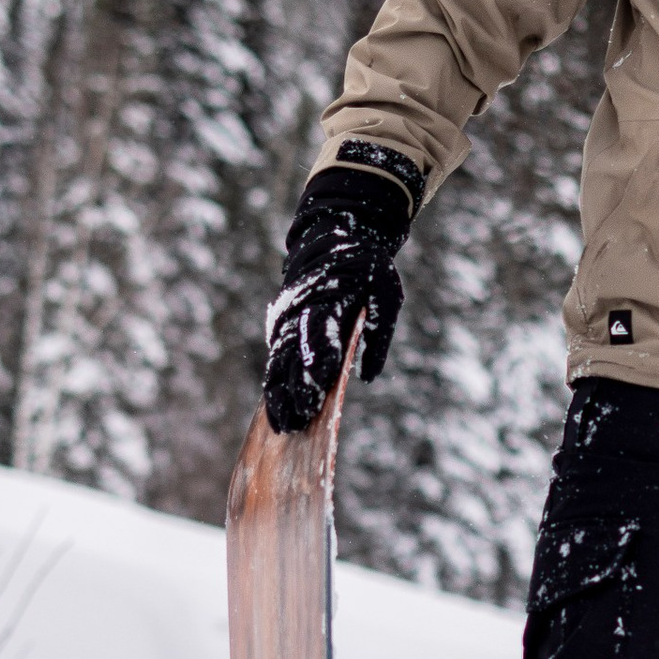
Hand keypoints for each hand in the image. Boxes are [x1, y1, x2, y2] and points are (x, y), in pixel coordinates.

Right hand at [262, 155, 418, 432]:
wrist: (335, 231)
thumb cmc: (368, 267)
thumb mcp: (386, 294)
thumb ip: (379, 333)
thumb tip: (367, 376)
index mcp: (331, 303)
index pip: (321, 344)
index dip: (315, 374)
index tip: (313, 402)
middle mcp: (304, 312)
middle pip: (294, 359)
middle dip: (292, 395)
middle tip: (292, 428)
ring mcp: (290, 316)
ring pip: (278, 360)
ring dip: (277, 394)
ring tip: (278, 425)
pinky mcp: (284, 321)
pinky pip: (275, 355)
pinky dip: (273, 380)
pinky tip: (273, 406)